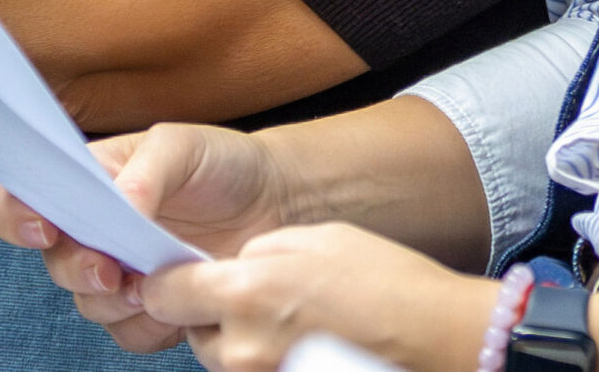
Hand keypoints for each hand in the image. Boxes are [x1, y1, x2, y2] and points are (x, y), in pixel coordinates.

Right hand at [0, 124, 295, 352]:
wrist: (278, 200)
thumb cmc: (223, 162)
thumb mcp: (183, 145)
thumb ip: (145, 171)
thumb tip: (118, 205)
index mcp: (87, 183)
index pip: (18, 200)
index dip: (15, 217)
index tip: (44, 227)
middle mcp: (94, 232)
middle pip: (53, 263)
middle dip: (77, 269)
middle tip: (110, 268)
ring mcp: (122, 273)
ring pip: (89, 306)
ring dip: (115, 302)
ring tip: (153, 282)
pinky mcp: (154, 307)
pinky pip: (130, 334)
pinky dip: (149, 325)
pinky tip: (178, 304)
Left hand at [138, 223, 491, 371]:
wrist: (438, 339)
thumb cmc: (386, 285)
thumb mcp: (315, 239)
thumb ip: (257, 253)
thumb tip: (228, 266)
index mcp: (245, 293)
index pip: (161, 292)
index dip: (169, 280)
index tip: (181, 275)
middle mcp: (241, 348)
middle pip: (192, 329)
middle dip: (214, 313)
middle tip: (262, 297)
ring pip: (220, 357)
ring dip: (240, 339)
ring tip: (293, 321)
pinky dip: (265, 359)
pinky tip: (304, 342)